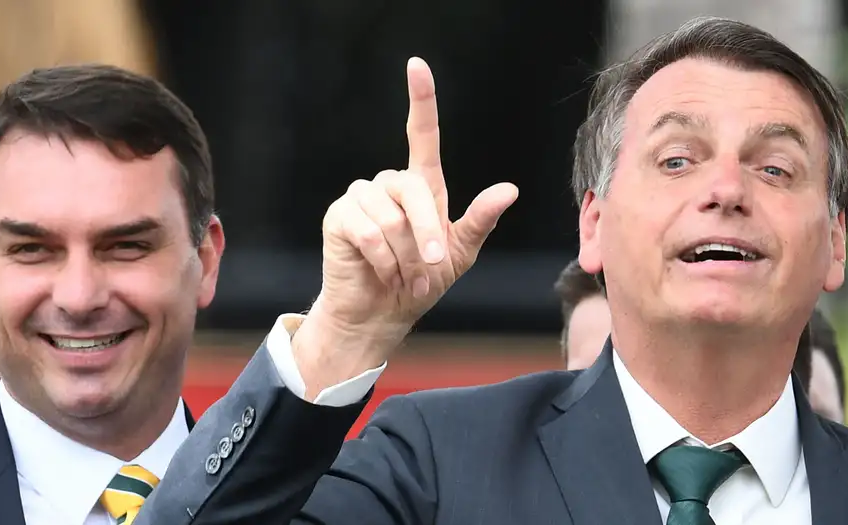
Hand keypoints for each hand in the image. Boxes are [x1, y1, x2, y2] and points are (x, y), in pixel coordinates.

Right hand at [294, 57, 517, 394]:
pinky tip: (383, 273)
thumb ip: (480, 220)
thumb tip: (510, 189)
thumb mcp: (460, 253)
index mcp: (421, 187)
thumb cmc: (421, 282)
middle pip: (415, 190)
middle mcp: (388, 185)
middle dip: (430, 233)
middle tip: (434, 268)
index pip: (422, 135)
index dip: (421, 100)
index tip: (416, 65)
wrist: (382, 315)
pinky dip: (384, 260)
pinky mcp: (338, 216)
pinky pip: (369, 232)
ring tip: (405, 275)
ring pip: (392, 217)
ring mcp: (360, 197)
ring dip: (406, 255)